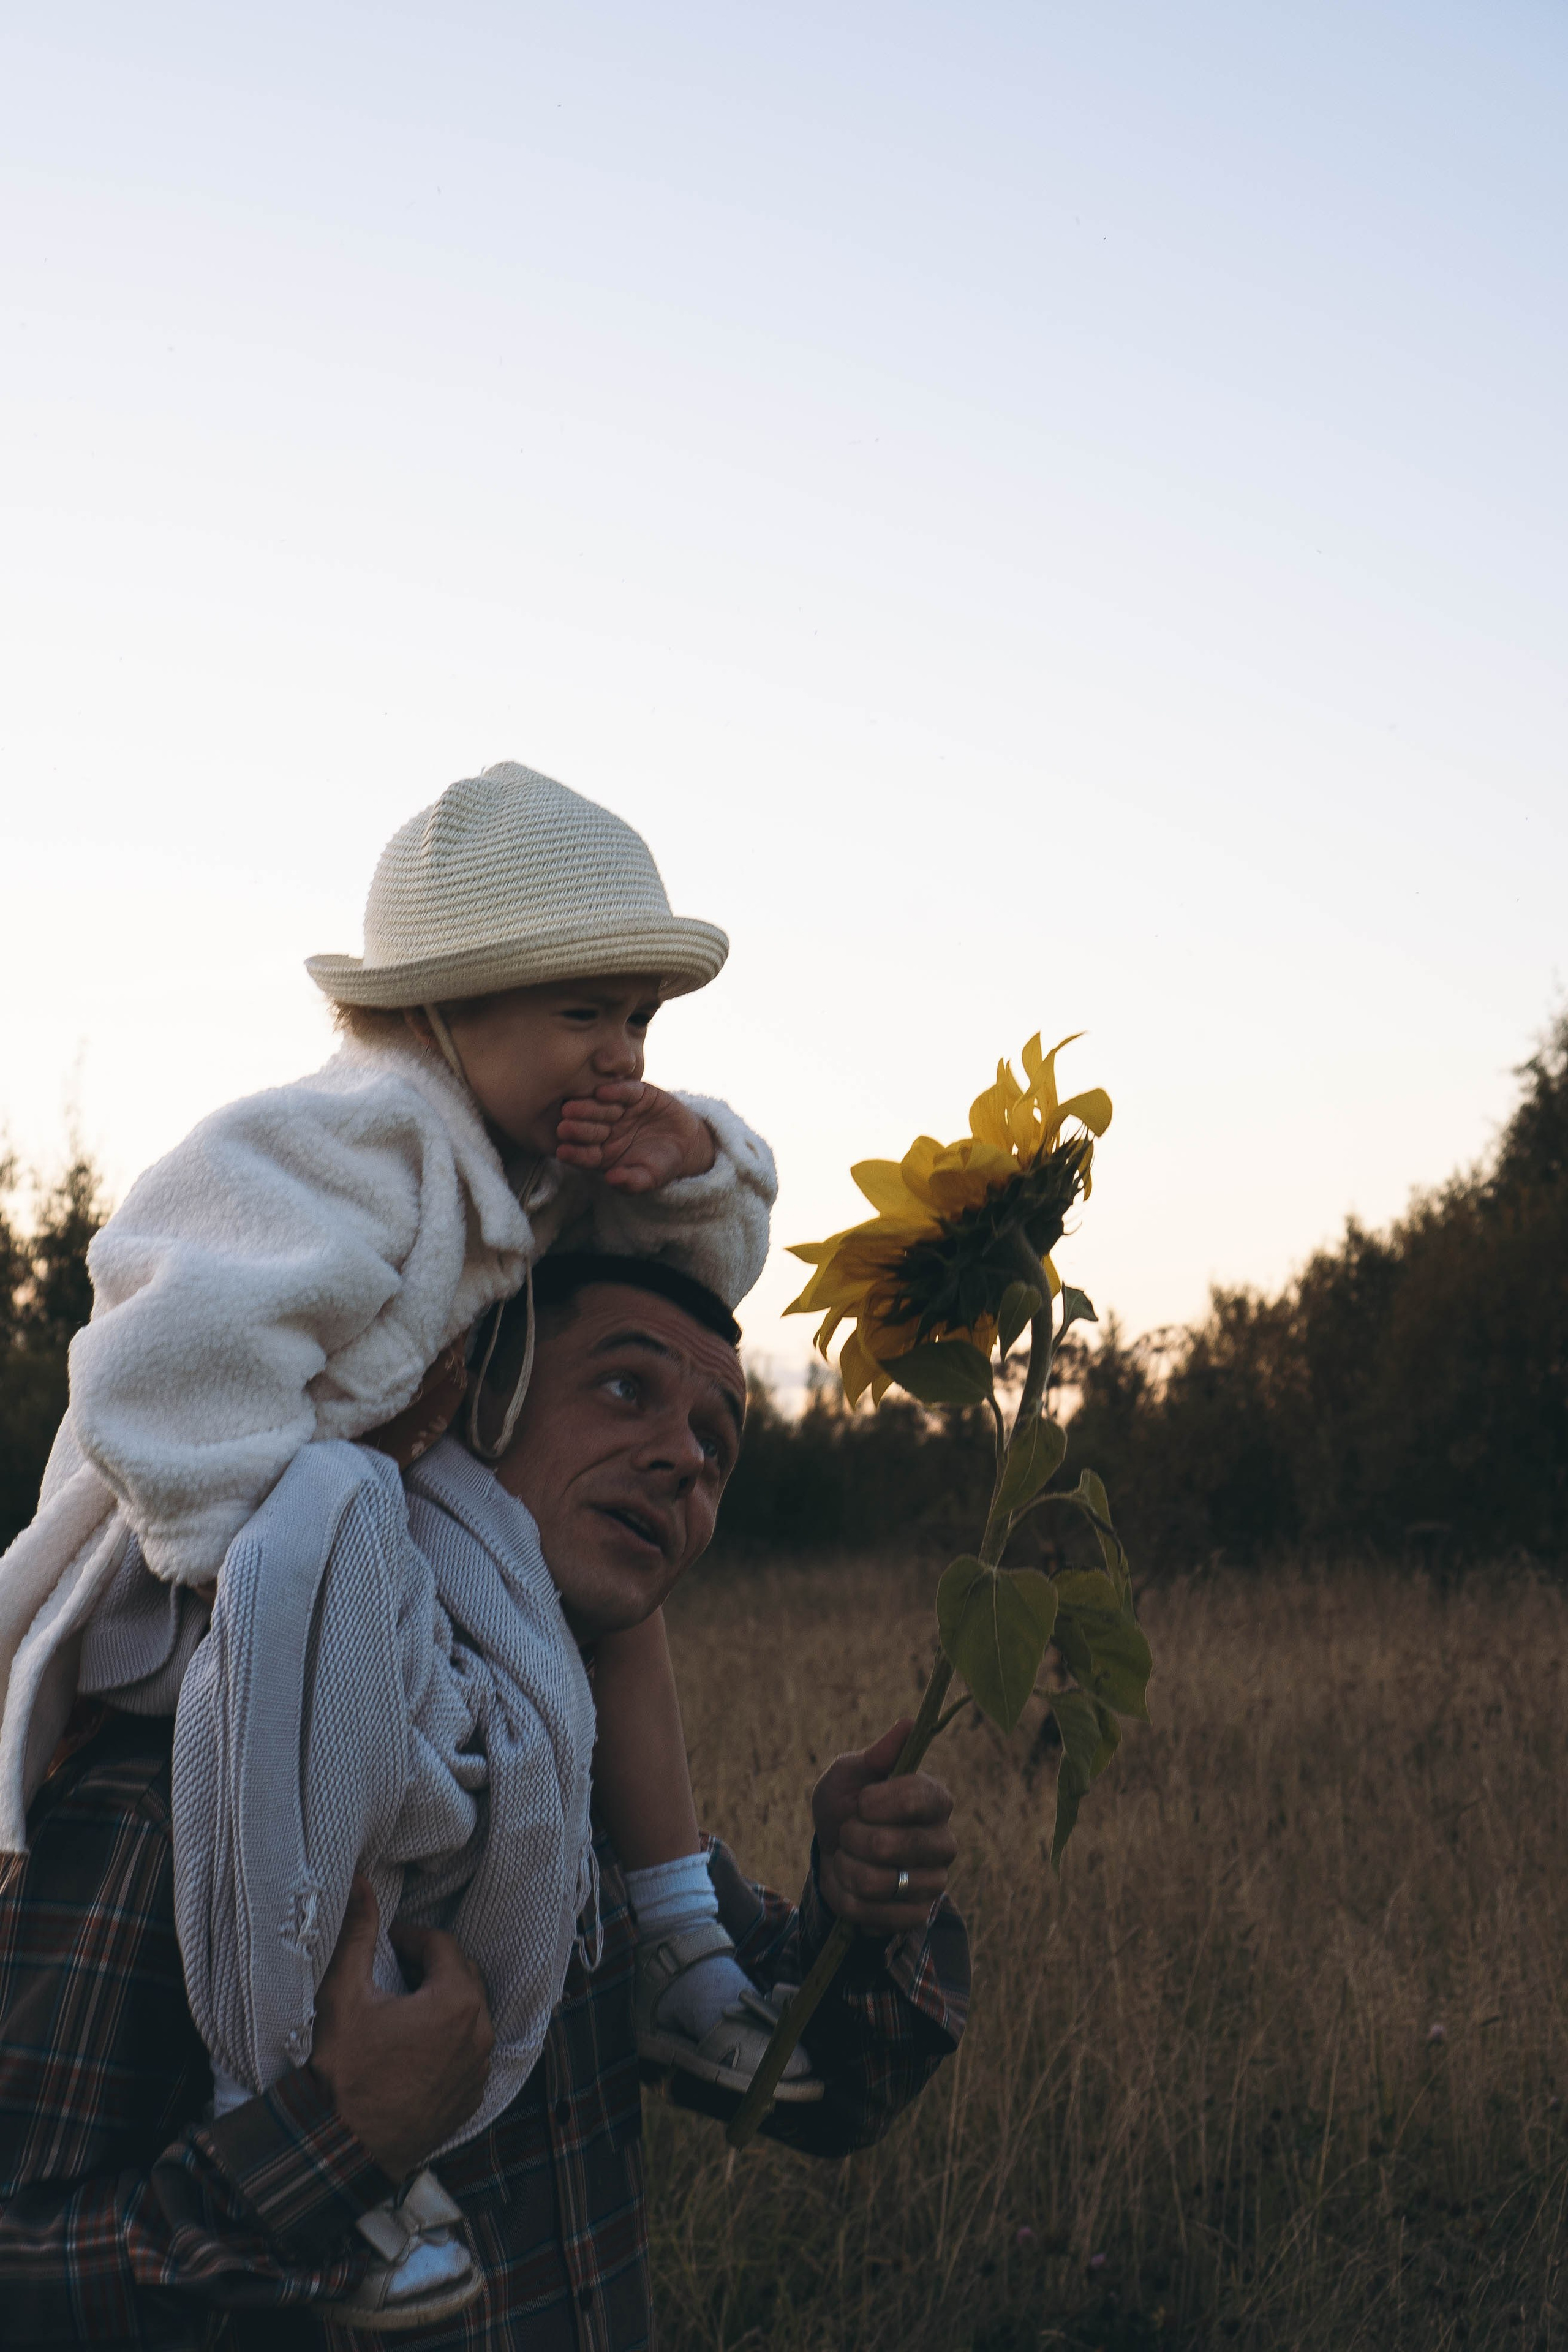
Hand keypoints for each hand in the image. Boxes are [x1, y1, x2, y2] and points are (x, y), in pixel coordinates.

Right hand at [308, 1876, 494, 2179]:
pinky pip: (468, 2051)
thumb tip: (360, 1884)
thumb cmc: (343, 2070)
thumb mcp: (344, 1994)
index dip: (414, 1938)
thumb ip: (359, 1933)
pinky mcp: (471, 2097)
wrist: (341, 2147)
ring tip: (406, 2005)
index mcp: (456, 2001)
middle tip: (398, 1969)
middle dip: (433, 1966)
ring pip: (469, 2014)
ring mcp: (478, 2069)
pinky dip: (449, 2039)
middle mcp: (479, 2033)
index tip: (390, 1942)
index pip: (444, 1946)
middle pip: (463, 1976)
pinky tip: (416, 2044)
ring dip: (443, 2002)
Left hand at [555, 1081, 715, 1192]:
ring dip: (587, 1108)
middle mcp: (606, 1130)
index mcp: (603, 1153)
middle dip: (576, 1128)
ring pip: (601, 1109)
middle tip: (563, 1126)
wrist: (687, 1143)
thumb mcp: (649, 1178)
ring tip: (572, 1108)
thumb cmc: (662, 1165)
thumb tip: (611, 1180)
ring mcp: (619, 1111)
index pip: (585, 1154)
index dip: (575, 1153)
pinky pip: (624, 1091)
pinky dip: (615, 1090)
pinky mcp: (636, 1094)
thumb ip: (631, 1181)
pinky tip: (602, 1092)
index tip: (563, 1152)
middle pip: (589, 1129)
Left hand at [812, 1718, 956, 1934]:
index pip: (920, 1797)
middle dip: (854, 1839)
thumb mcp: (850, 1774)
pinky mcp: (918, 1915)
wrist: (834, 1853)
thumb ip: (877, 1754)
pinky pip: (879, 1916)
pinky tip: (852, 1887)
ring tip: (847, 1858)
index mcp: (935, 1799)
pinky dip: (850, 1902)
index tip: (861, 1802)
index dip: (881, 1802)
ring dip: (847, 1870)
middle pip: (894, 1845)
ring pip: (881, 1883)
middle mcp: (944, 1841)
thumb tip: (909, 1724)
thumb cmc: (846, 1805)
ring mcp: (935, 1881)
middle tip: (849, 1832)